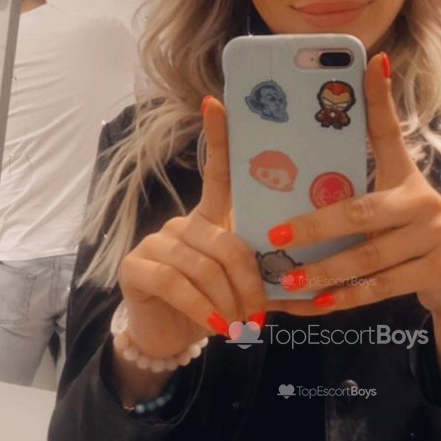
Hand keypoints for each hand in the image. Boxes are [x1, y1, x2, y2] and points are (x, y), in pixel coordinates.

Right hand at [117, 96, 268, 359]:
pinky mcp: (136, 267)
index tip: (216, 102)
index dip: (217, 138)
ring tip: (240, 326)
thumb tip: (305, 278)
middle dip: (249, 283)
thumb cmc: (213, 307)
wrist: (170, 339)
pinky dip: (202, 308)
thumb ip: (264, 274)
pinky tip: (217, 325)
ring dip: (228, 301)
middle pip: (225, 241)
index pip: (216, 173)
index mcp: (211, 219)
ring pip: (204, 266)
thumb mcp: (243, 287)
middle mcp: (182, 224)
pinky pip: (176, 284)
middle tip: (260, 314)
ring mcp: (156, 242)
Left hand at [266, 51, 440, 319]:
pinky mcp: (438, 271)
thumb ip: (359, 189)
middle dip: (313, 227)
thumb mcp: (394, 204)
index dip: (379, 98)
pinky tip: (316, 303)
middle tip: (275, 237)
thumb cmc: (411, 238)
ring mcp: (434, 237)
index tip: (370, 61)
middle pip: (360, 213)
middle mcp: (424, 202)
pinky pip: (380, 288)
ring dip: (322, 272)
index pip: (390, 132)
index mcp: (407, 177)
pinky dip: (344, 298)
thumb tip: (310, 167)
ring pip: (367, 259)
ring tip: (286, 280)